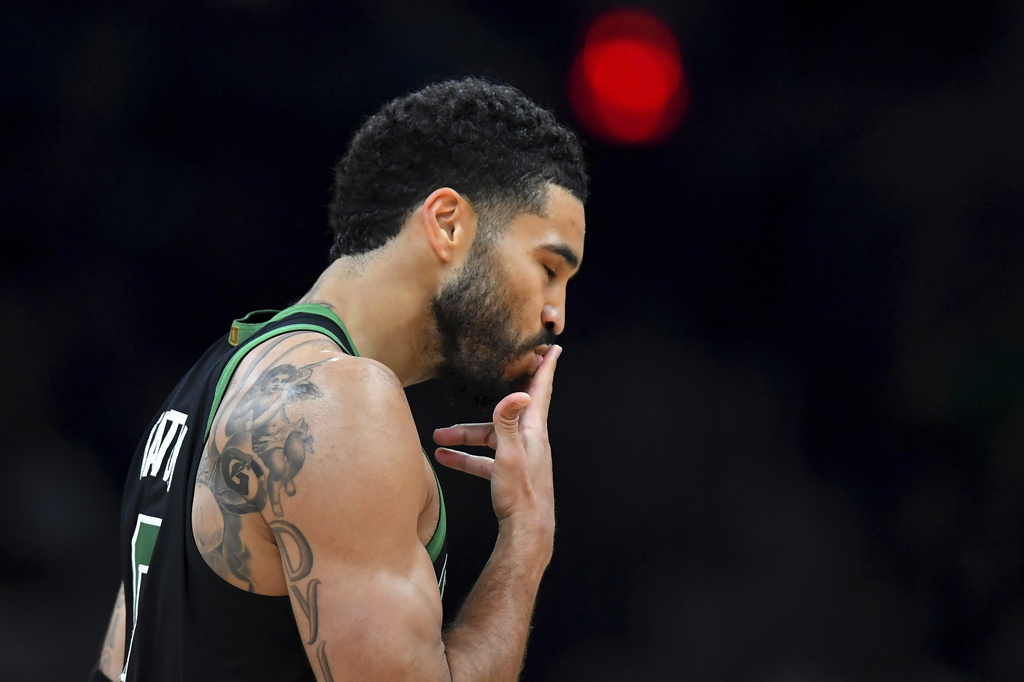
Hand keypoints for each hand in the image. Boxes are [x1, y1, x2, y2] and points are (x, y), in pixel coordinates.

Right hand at [434, 345, 561, 526]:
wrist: (526, 533)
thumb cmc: (521, 495)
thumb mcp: (510, 455)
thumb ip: (508, 424)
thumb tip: (518, 394)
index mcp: (533, 432)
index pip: (540, 391)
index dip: (545, 367)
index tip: (552, 347)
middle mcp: (529, 441)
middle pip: (505, 413)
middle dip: (486, 404)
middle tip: (484, 378)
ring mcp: (519, 457)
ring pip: (490, 438)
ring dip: (465, 436)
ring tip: (438, 437)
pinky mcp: (509, 474)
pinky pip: (484, 460)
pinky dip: (466, 457)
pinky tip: (446, 459)